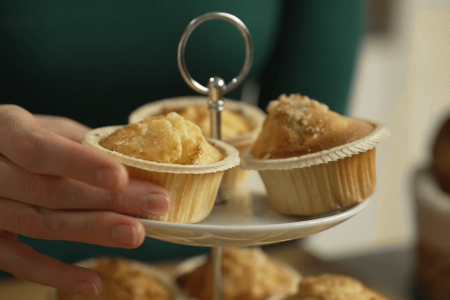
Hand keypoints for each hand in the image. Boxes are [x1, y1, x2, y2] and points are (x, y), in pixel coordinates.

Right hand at [0, 105, 170, 294]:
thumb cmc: (24, 138)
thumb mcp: (47, 127)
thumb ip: (82, 142)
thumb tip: (140, 158)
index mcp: (4, 129)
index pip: (38, 149)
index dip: (79, 164)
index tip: (122, 176)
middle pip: (49, 191)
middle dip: (108, 200)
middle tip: (156, 205)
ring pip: (40, 224)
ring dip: (93, 231)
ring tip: (136, 234)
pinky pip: (19, 262)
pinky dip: (56, 274)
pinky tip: (93, 283)